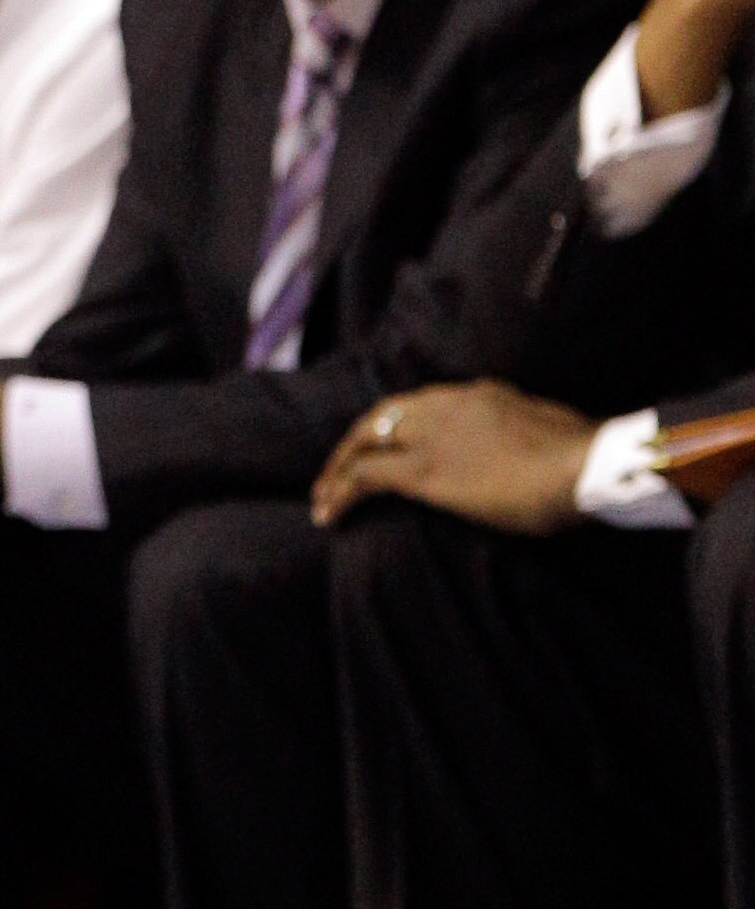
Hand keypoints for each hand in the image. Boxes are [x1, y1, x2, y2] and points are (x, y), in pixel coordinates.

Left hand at [310, 382, 593, 534]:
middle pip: (384, 414)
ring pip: (365, 441)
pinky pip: (365, 477)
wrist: (585, 465)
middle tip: (339, 469)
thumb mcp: (554, 436)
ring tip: (322, 497)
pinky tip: (327, 514)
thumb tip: (535, 455)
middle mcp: (447, 403)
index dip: (398, 425)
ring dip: (339, 468)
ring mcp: (432, 435)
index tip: (388, 447)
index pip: (424, 403)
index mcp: (481, 394)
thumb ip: (529, 438)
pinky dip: (340, 492)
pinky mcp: (423, 471)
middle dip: (357, 441)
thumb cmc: (587, 460)